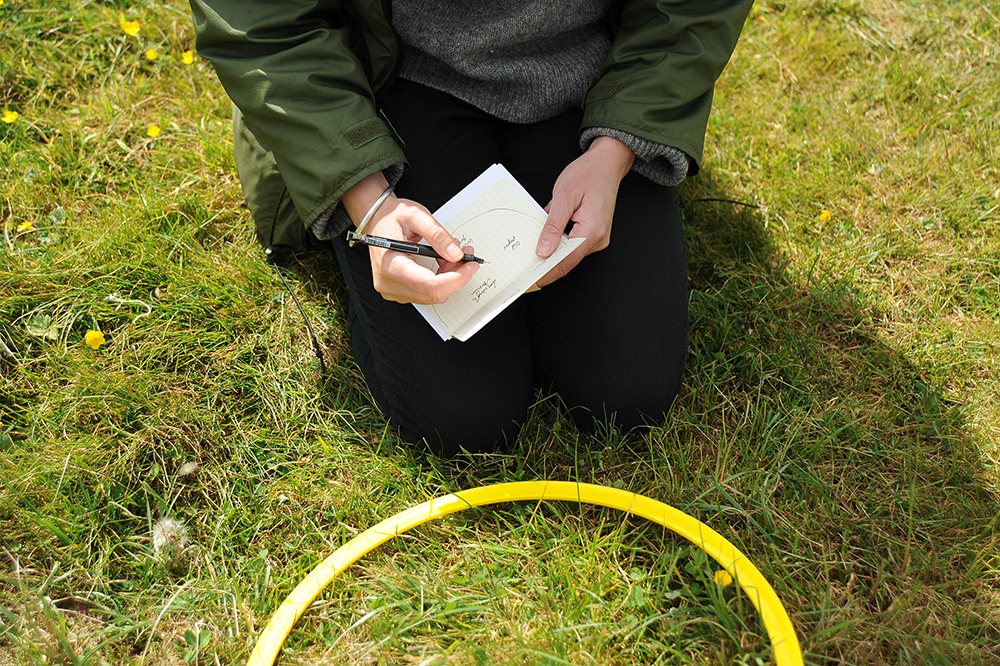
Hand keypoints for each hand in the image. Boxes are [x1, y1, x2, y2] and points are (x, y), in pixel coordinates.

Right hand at [343, 173, 478, 303]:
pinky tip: (440, 263)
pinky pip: (426, 293)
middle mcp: (389, 284)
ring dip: (449, 278)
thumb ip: (437, 235)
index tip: (471, 265)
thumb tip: (456, 255)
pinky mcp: (398, 292)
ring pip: (433, 295)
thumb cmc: (392, 217)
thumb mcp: (416, 215)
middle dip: (456, 276)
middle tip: (465, 254)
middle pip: (434, 293)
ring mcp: (392, 291)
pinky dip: (440, 280)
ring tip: (450, 255)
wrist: (376, 220)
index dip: (457, 278)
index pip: (431, 286)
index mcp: (391, 266)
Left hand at [534, 136, 634, 287]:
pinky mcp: (594, 233)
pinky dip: (559, 246)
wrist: (607, 163)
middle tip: (524, 272)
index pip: (565, 261)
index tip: (529, 281)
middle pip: (568, 260)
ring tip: (530, 259)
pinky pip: (574, 245)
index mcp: (591, 231)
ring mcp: (598, 237)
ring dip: (552, 256)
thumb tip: (543, 251)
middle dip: (546, 267)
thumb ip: (553, 225)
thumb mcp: (564, 197)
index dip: (547, 273)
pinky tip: (545, 244)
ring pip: (570, 254)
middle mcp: (598, 239)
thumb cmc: (587, 174)